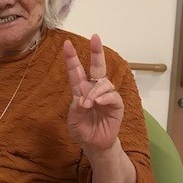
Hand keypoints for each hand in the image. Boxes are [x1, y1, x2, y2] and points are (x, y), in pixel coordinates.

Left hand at [63, 34, 123, 151]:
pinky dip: (105, 98)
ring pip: (104, 83)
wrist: (94, 145)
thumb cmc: (82, 130)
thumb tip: (82, 99)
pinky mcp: (116, 105)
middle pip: (97, 67)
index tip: (66, 44)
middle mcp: (94, 89)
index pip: (76, 71)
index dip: (71, 57)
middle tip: (95, 37)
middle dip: (96, 51)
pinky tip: (99, 102)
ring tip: (88, 103)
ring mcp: (106, 96)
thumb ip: (75, 110)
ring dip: (95, 91)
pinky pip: (112, 96)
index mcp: (80, 90)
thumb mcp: (73, 121)